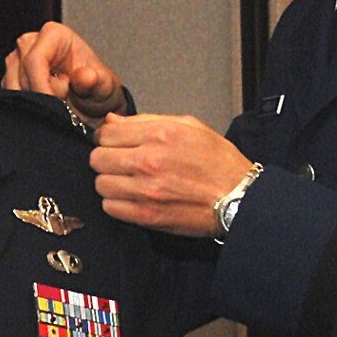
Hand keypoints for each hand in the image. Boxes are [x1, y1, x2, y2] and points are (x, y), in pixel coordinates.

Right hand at [4, 21, 125, 123]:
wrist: (91, 103)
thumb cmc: (96, 89)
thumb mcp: (105, 87)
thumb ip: (97, 81)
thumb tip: (85, 76)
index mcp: (54, 34)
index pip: (35, 59)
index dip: (42, 85)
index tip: (55, 105)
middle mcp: (30, 43)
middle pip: (20, 75)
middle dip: (40, 95)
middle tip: (64, 103)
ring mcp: (16, 61)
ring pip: (11, 88)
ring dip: (33, 103)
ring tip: (57, 102)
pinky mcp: (9, 80)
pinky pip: (9, 98)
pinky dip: (25, 108)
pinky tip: (44, 107)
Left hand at [90, 113, 255, 236]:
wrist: (239, 198)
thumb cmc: (218, 162)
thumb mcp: (189, 127)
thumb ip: (147, 121)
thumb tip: (112, 121)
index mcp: (159, 135)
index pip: (106, 134)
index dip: (107, 138)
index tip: (114, 144)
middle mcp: (148, 161)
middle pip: (97, 159)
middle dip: (107, 159)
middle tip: (121, 163)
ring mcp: (145, 190)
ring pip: (100, 184)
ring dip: (111, 182)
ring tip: (128, 182)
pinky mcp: (146, 215)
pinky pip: (110, 207)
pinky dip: (117, 203)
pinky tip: (132, 198)